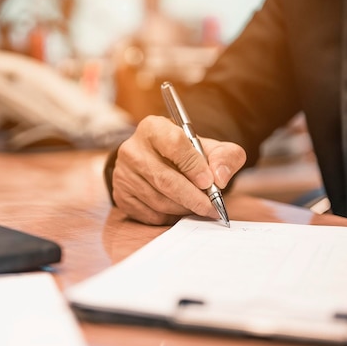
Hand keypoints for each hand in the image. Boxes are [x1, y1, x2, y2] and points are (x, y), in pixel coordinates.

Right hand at [112, 115, 246, 224]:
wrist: (158, 162)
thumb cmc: (187, 154)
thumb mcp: (210, 148)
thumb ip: (226, 156)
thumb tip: (220, 177)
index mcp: (153, 128)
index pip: (174, 144)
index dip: (194, 166)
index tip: (209, 182)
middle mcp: (132, 149)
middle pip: (165, 179)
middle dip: (193, 197)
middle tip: (211, 207)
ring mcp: (123, 174)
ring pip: (158, 200)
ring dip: (183, 208)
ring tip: (197, 207)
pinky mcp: (121, 195)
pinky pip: (150, 214)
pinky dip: (170, 217)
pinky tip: (179, 209)